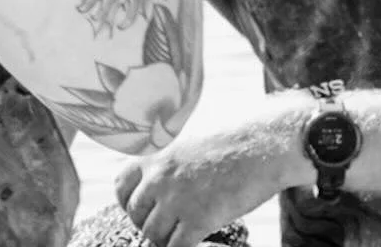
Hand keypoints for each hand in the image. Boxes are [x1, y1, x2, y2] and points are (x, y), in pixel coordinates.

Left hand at [115, 97, 310, 246]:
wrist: (260, 146)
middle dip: (149, 224)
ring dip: (165, 239)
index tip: (145, 209)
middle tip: (167, 226)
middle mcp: (158, 176)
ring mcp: (176, 198)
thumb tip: (157, 179)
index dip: (130, 203)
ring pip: (153, 234)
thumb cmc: (228, 143)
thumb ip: (165, 161)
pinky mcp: (199, 218)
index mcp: (152, 155)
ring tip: (182, 235)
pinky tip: (196, 241)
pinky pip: (176, 246)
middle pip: (135, 214)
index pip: (121, 186)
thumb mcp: (184, 143)